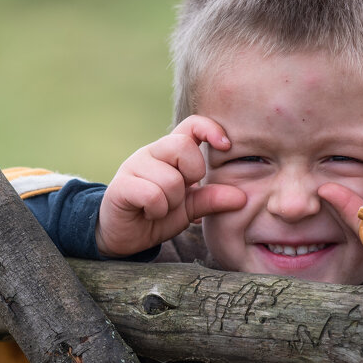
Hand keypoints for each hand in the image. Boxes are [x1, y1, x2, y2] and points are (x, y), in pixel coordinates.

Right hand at [96, 115, 246, 257]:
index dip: (211, 129)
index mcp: (170, 152)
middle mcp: (151, 153)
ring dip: (171, 203)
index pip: (192, 125)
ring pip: (170, 178)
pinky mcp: (120, 186)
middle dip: (191, 175)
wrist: (123, 237)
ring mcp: (133, 166)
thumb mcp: (189, 209)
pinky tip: (147, 213)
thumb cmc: (157, 215)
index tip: (225, 146)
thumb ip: (211, 199)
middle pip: (182, 146)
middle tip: (180, 194)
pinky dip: (156, 210)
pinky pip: (152, 195)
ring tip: (160, 208)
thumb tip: (242, 197)